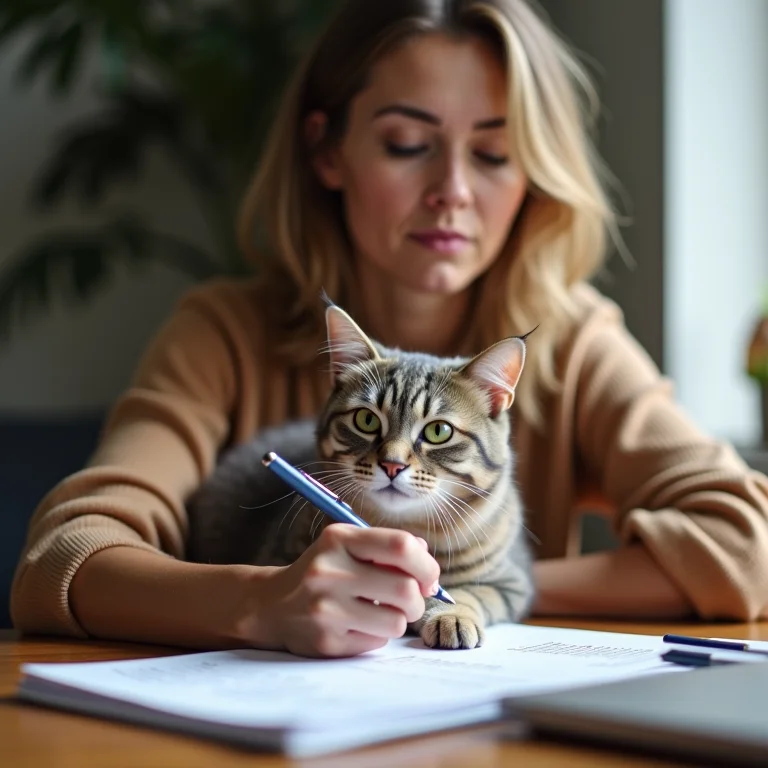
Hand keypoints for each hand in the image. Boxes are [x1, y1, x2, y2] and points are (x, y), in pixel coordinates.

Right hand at [258, 524, 440, 657]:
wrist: (273, 604)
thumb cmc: (325, 571)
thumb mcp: (349, 546)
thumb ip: (388, 547)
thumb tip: (427, 564)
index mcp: (339, 539)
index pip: (401, 546)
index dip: (425, 564)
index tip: (428, 577)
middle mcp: (329, 571)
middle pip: (406, 589)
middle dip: (418, 599)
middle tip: (410, 600)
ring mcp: (325, 609)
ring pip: (396, 622)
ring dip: (399, 619)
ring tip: (383, 612)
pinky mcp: (325, 641)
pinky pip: (377, 643)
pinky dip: (377, 635)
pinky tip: (358, 625)